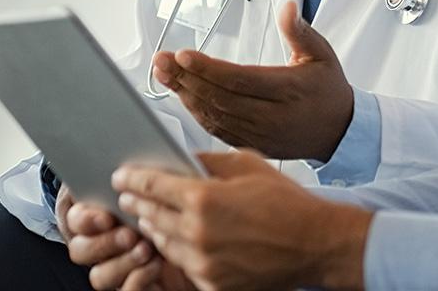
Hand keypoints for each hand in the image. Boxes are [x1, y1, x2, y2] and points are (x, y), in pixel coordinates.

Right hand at [58, 187, 196, 290]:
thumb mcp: (155, 184)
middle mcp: (100, 244)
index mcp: (96, 215)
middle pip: (79, 250)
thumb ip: (142, 178)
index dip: (85, 219)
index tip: (106, 215)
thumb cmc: (170, 203)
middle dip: (103, 243)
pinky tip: (157, 263)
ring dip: (120, 263)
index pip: (74, 218)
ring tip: (146, 249)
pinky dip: (138, 279)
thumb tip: (143, 166)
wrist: (196, 236)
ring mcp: (116, 268)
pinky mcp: (137, 286)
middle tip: (129, 233)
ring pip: (99, 276)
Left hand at [112, 151, 371, 290]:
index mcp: (203, 198)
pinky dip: (178, 252)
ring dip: (153, 229)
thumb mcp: (246, 165)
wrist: (317, 244)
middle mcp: (198, 233)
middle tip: (129, 197)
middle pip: (151, 215)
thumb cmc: (286, 203)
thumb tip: (181, 158)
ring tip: (150, 218)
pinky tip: (178, 242)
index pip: (151, 186)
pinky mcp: (215, 283)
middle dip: (137, 204)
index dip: (131, 179)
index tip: (120, 177)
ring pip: (163, 243)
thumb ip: (207, 161)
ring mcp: (205, 262)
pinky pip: (185, 266)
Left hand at [150, 1, 353, 160]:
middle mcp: (272, 116)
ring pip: (215, 116)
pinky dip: (196, 113)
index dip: (208, 69)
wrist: (340, 132)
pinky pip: (218, 131)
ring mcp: (261, 135)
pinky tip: (182, 94)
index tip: (182, 55)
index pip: (240, 79)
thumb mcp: (322, 54)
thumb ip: (300, 31)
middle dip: (186, 78)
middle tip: (161, 60)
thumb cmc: (328, 90)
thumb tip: (288, 7)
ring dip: (185, 94)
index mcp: (289, 91)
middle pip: (220, 98)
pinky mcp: (253, 145)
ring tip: (163, 73)